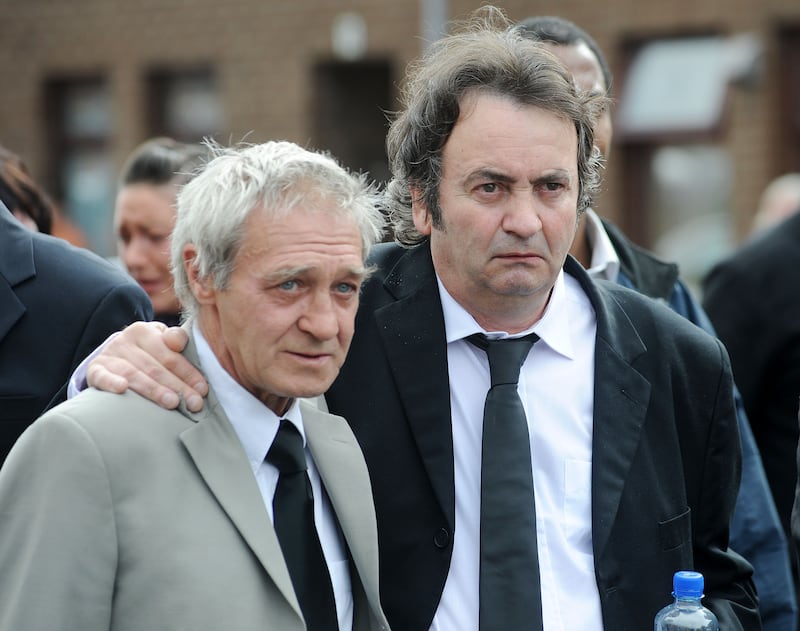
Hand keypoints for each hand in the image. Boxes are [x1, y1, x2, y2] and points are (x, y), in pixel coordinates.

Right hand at [86, 321, 208, 411]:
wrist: (114, 356)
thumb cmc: (148, 353)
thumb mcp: (162, 342)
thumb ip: (175, 340)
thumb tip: (179, 343)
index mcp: (144, 331)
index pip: (170, 354)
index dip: (188, 372)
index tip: (202, 389)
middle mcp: (125, 340)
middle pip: (155, 367)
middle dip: (178, 386)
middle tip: (194, 403)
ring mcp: (109, 355)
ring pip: (134, 374)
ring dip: (154, 390)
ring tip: (172, 403)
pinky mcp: (95, 370)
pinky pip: (102, 376)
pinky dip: (111, 382)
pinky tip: (122, 389)